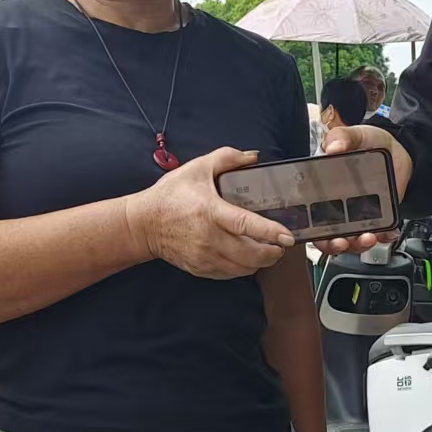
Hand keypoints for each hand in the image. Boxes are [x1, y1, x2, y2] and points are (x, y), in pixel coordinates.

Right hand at [126, 148, 294, 279]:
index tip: (288, 236)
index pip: (246, 225)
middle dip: (273, 253)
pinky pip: (230, 274)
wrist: (144, 224)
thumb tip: (253, 157)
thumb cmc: (170, 196)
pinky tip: (247, 257)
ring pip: (243, 268)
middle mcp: (209, 238)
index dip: (270, 232)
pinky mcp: (201, 268)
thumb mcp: (197, 168)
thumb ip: (227, 158)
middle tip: (281, 245)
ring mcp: (205, 256)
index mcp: (211, 211)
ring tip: (267, 250)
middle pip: (251, 255)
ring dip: (260, 262)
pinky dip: (243, 268)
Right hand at [315, 125, 413, 255]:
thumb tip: (333, 147)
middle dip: (334, 245)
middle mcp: (339, 207)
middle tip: (342, 241)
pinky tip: (387, 232)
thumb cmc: (370, 142)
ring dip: (358, 245)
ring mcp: (359, 214)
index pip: (310, 216)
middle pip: (329, 236)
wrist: (399, 148)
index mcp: (324, 190)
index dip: (310, 230)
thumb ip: (342, 137)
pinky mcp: (379, 217)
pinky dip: (383, 237)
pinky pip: (378, 234)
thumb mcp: (355, 135)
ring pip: (353, 240)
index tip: (317, 233)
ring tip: (368, 237)